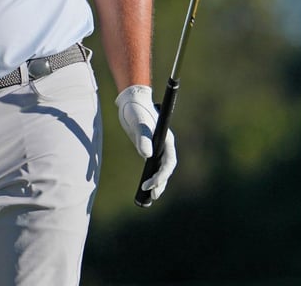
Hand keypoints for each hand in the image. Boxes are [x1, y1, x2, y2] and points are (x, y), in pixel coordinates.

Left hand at [115, 85, 176, 199]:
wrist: (131, 102)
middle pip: (167, 168)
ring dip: (158, 183)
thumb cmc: (136, 110)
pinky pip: (154, 166)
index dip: (162, 174)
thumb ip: (142, 137)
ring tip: (151, 196)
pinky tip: (146, 186)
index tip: (150, 183)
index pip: (169, 161)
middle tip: (152, 194)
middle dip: (161, 182)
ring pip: (161, 169)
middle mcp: (165, 145)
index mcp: (166, 139)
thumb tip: (146, 155)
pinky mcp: (150, 149)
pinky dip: (151, 176)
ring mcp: (158, 147)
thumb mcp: (138, 122)